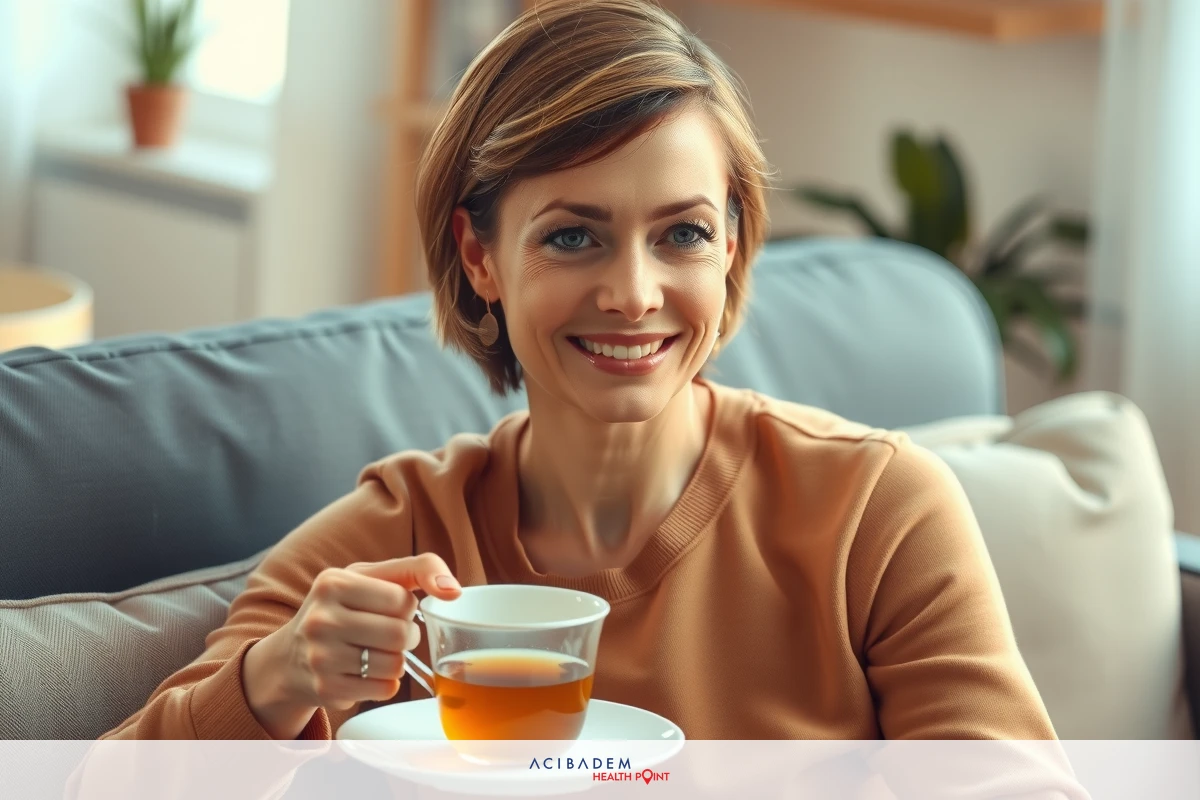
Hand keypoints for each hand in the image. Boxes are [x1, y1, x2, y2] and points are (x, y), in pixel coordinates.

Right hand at [244, 553, 461, 737]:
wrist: (290, 657)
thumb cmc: (343, 608)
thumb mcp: (371, 576)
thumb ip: (418, 569)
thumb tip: (454, 590)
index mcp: (333, 583)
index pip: (402, 600)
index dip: (406, 607)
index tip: (390, 609)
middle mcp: (320, 619)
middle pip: (400, 634)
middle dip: (407, 636)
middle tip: (392, 634)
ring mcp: (320, 657)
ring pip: (395, 665)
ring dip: (397, 660)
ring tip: (377, 652)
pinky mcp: (326, 689)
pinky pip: (384, 689)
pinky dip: (386, 683)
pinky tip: (367, 672)